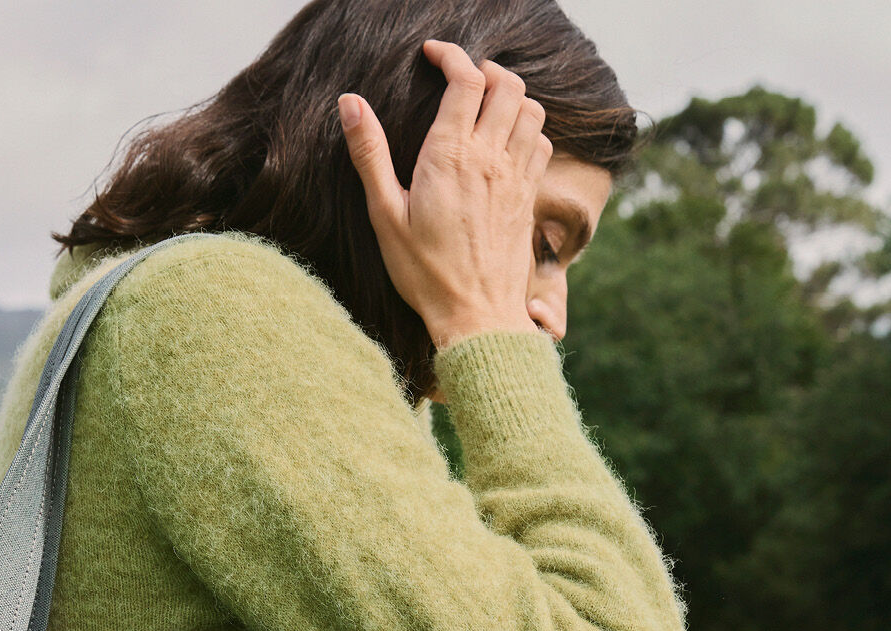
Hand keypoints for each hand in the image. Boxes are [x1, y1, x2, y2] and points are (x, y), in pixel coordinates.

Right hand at [337, 38, 552, 349]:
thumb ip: (370, 155)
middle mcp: (490, 159)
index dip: (451, 55)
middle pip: (507, 85)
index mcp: (451, 156)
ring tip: (488, 104)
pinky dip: (529, 129)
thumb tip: (349, 103)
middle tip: (463, 78)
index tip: (434, 54)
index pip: (466, 80)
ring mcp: (515, 177)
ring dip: (513, 96)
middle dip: (486, 70)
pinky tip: (509, 142)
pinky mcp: (528, 198)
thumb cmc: (425, 274)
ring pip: (531, 110)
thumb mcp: (385, 217)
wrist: (476, 316)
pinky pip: (541, 144)